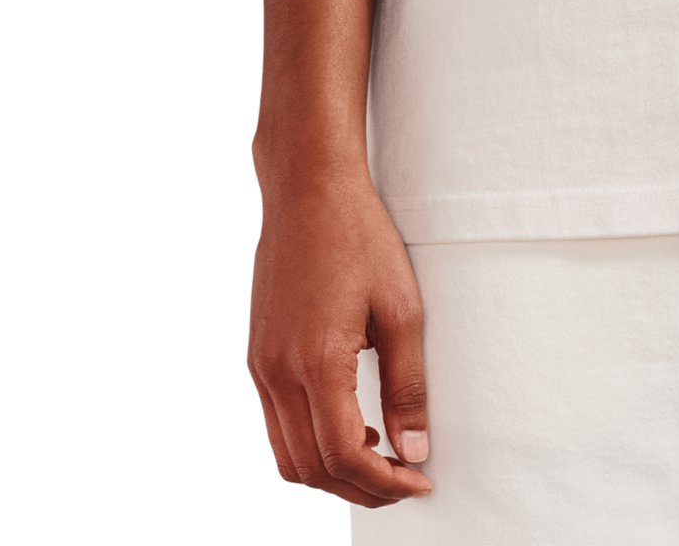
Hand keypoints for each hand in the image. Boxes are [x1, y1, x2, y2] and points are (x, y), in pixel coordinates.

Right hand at [246, 166, 433, 508]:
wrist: (309, 190)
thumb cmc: (356, 235)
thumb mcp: (402, 309)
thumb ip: (407, 386)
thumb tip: (413, 449)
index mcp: (315, 362)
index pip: (342, 456)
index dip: (384, 483)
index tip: (419, 481)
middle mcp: (277, 372)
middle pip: (311, 467)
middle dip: (361, 488)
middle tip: (405, 481)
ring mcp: (261, 365)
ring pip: (289, 453)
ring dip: (333, 470)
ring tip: (381, 457)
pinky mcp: (259, 355)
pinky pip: (278, 423)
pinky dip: (312, 442)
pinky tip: (351, 424)